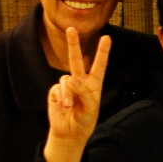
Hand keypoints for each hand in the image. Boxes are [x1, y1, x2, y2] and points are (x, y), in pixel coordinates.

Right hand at [43, 27, 110, 161]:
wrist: (69, 133)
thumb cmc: (84, 121)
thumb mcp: (90, 108)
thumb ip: (83, 92)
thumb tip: (71, 78)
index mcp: (94, 84)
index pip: (99, 65)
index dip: (102, 52)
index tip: (107, 38)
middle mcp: (80, 82)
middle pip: (76, 59)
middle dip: (73, 44)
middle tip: (71, 28)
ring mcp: (67, 86)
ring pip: (66, 78)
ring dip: (68, 92)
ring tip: (70, 105)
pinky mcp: (55, 91)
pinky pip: (58, 87)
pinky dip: (61, 96)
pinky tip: (63, 105)